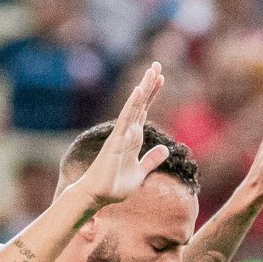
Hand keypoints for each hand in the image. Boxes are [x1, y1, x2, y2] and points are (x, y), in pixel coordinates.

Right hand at [73, 61, 169, 207]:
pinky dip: (132, 105)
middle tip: (157, 64)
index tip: (161, 77)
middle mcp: (126, 132)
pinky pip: (125, 119)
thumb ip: (151, 160)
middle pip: (140, 103)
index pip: (144, 110)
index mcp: (132, 137)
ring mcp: (120, 135)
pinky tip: (138, 91)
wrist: (97, 196)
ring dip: (143, 89)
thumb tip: (165, 149)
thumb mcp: (140, 172)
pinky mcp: (115, 141)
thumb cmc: (114, 186)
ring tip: (151, 72)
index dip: (152, 94)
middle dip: (149, 84)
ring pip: (133, 107)